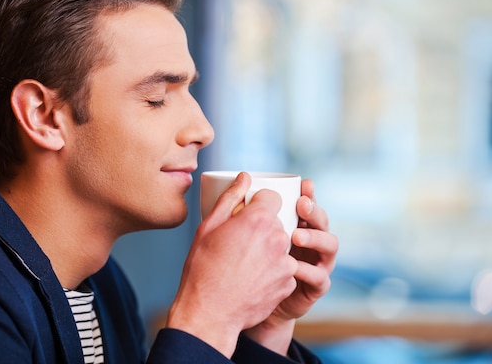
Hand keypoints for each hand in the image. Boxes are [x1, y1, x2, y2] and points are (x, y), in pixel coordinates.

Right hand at [167, 172, 298, 357]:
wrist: (210, 313)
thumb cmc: (202, 269)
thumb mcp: (208, 228)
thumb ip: (230, 198)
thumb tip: (245, 176)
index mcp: (258, 219)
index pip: (272, 197)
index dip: (259, 204)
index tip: (247, 214)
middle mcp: (277, 238)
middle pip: (277, 222)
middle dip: (262, 228)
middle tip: (240, 243)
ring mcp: (286, 262)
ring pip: (281, 245)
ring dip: (268, 250)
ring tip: (244, 264)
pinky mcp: (289, 282)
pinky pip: (284, 268)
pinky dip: (272, 271)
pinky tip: (252, 279)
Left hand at [244, 179, 338, 353]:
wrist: (247, 305)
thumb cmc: (240, 263)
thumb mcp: (234, 232)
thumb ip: (238, 204)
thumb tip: (243, 175)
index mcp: (295, 224)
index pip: (307, 204)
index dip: (309, 194)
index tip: (303, 184)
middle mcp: (310, 241)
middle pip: (322, 221)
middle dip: (314, 211)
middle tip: (301, 205)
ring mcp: (316, 263)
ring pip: (329, 245)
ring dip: (315, 238)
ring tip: (296, 236)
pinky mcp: (314, 288)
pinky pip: (320, 278)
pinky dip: (309, 271)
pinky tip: (294, 267)